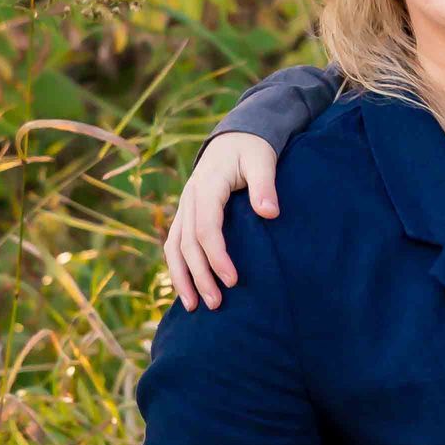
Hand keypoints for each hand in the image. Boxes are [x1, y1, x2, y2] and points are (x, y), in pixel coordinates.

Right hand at [165, 132, 280, 310]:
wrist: (235, 136)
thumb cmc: (252, 149)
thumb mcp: (263, 159)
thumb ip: (265, 185)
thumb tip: (269, 213)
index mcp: (207, 186)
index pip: (206, 228)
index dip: (217, 256)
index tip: (233, 280)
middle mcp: (190, 198)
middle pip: (187, 244)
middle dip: (200, 276)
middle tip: (216, 304)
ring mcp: (185, 207)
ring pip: (174, 247)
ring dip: (182, 278)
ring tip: (192, 307)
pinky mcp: (187, 214)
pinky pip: (175, 244)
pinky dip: (178, 267)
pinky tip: (186, 289)